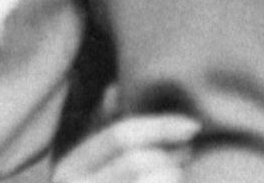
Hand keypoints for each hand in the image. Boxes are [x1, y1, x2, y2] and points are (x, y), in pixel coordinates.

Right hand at [51, 113, 200, 182]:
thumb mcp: (86, 167)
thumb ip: (99, 129)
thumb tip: (114, 89)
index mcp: (69, 169)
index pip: (119, 136)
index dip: (160, 126)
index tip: (193, 126)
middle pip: (139, 163)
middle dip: (172, 156)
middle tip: (189, 153)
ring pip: (155, 182)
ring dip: (173, 176)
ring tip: (177, 175)